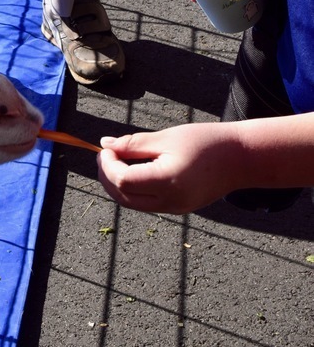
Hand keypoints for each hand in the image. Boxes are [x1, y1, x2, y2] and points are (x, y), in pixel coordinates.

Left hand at [97, 122, 243, 213]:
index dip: (109, 164)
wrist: (241, 159)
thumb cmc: (206, 142)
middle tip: (106, 154)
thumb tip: (105, 144)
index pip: (123, 180)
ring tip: (117, 160)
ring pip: (132, 203)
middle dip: (108, 176)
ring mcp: (175, 208)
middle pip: (123, 197)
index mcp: (167, 182)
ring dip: (118, 184)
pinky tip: (133, 169)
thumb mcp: (166, 138)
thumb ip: (134, 143)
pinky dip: (133, 189)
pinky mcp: (179, 208)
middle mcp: (169, 202)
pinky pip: (146, 203)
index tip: (108, 147)